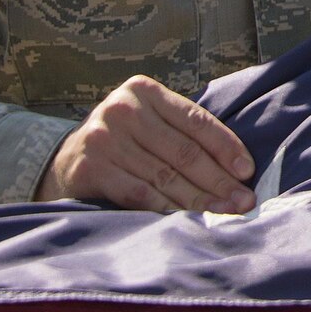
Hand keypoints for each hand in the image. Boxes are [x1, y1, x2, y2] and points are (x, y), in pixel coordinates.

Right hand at [35, 74, 255, 215]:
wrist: (62, 162)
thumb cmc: (122, 142)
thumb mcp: (148, 123)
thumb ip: (181, 132)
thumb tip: (237, 168)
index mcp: (144, 90)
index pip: (195, 120)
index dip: (226, 147)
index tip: (248, 172)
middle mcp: (123, 109)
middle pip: (183, 151)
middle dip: (218, 180)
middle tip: (244, 202)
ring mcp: (104, 138)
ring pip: (164, 175)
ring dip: (199, 200)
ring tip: (224, 215)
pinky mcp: (90, 167)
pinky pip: (138, 193)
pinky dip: (166, 209)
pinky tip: (188, 221)